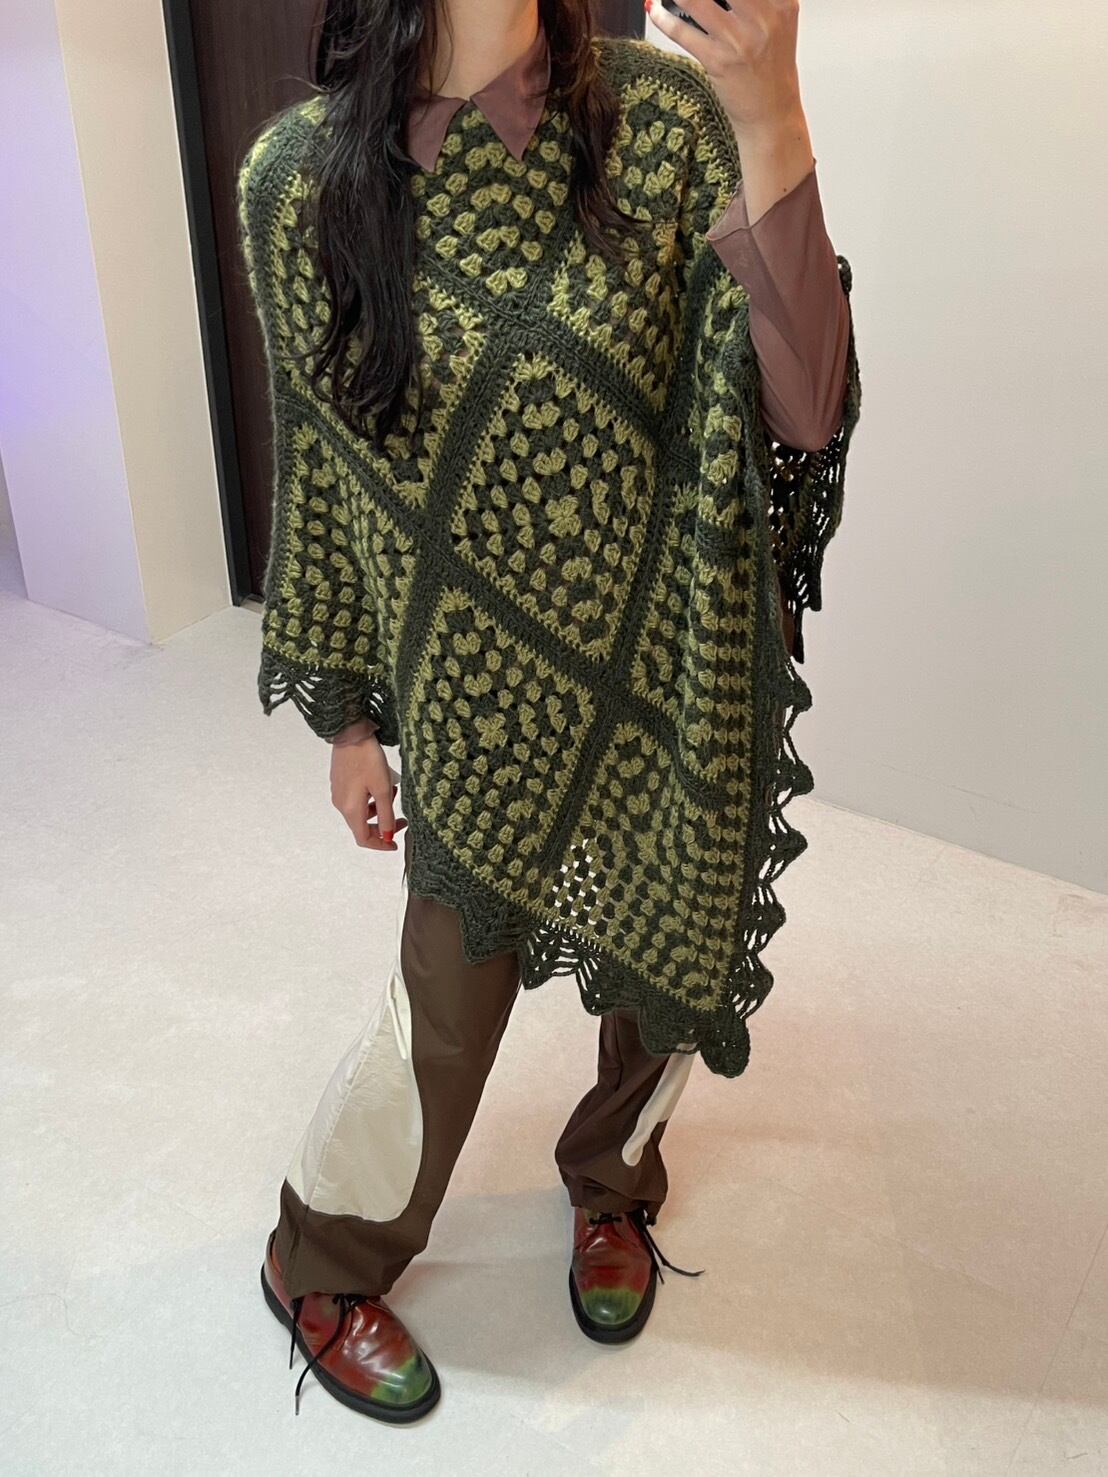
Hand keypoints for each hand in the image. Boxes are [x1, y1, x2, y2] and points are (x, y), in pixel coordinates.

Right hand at [329, 733, 406, 850]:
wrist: (350, 733)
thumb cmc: (367, 759)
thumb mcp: (383, 789)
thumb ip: (386, 815)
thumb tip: (388, 836)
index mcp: (350, 809)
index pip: (363, 839)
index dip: (380, 845)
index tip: (395, 843)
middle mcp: (341, 804)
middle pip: (362, 826)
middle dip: (383, 826)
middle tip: (402, 820)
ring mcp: (339, 792)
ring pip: (360, 811)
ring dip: (378, 809)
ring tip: (394, 793)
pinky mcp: (340, 782)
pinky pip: (356, 799)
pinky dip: (371, 798)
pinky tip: (382, 784)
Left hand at [647, 0, 803, 137]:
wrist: (772, 116)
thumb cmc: (770, 71)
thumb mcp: (778, 24)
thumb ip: (758, 1)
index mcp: (782, 3)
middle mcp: (763, 18)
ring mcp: (740, 40)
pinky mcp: (719, 62)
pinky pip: (684, 31)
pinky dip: (665, 17)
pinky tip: (655, 8)